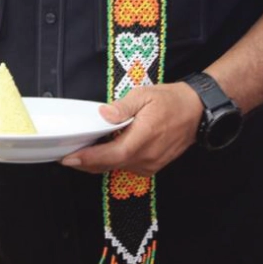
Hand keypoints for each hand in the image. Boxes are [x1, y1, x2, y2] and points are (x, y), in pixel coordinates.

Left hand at [61, 82, 203, 176]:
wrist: (197, 111)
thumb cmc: (171, 101)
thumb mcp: (144, 95)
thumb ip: (122, 107)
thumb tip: (103, 114)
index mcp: (143, 138)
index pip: (111, 155)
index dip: (88, 158)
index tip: (69, 158)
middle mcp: (147, 157)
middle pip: (110, 165)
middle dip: (86, 163)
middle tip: (65, 157)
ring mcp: (151, 164)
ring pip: (117, 168)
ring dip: (98, 163)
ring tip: (79, 154)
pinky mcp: (153, 165)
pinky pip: (127, 167)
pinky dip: (112, 162)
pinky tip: (101, 153)